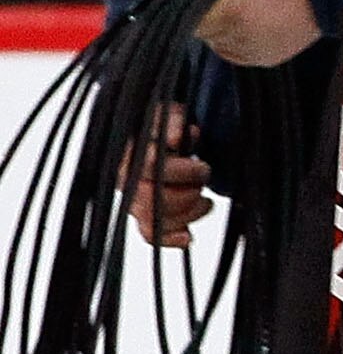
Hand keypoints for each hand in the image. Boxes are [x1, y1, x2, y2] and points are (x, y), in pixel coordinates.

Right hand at [127, 107, 213, 248]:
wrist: (162, 137)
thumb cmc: (167, 126)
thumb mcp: (172, 114)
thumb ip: (174, 121)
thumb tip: (177, 137)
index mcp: (132, 151)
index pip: (152, 167)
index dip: (181, 171)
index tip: (203, 167)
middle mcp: (127, 179)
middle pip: (151, 199)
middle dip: (186, 193)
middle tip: (203, 181)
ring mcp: (133, 200)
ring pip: (152, 219)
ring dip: (186, 213)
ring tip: (204, 200)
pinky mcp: (142, 216)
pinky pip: (150, 235)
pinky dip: (170, 239)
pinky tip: (187, 236)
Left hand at [195, 0, 322, 66]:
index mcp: (235, 11)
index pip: (194, 17)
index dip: (195, 2)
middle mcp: (243, 38)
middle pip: (205, 32)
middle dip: (211, 12)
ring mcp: (256, 51)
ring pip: (219, 44)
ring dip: (223, 28)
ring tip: (243, 7)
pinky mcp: (267, 58)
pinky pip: (237, 53)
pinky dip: (237, 39)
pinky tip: (251, 21)